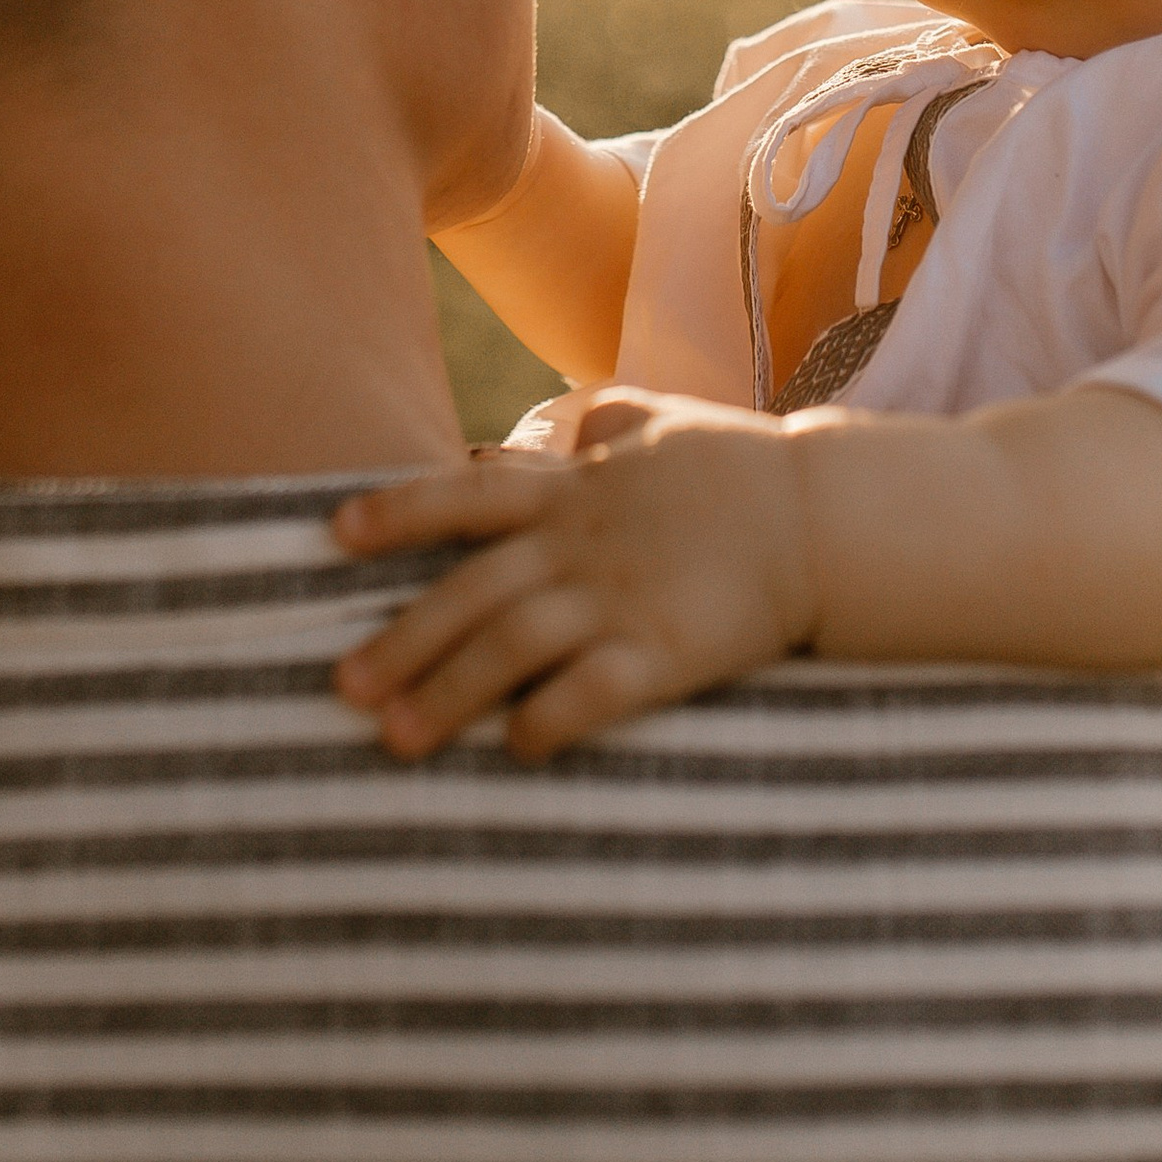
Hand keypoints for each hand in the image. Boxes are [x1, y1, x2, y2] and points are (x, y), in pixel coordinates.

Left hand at [331, 392, 818, 761]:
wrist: (828, 517)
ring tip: (396, 739)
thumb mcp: (668, 425)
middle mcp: (585, 544)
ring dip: (449, 693)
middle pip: (472, 590)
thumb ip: (612, 420)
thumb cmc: (745, 468)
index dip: (397, 512)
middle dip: (402, 640)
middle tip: (341, 689)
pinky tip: (515, 749)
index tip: (333, 534)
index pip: (467, 495)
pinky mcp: (670, 651)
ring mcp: (625, 598)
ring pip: (514, 646)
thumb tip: (582, 413)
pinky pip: (595, 692)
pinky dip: (549, 720)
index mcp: (577, 489)